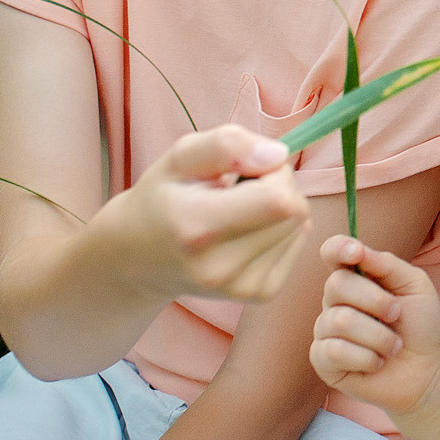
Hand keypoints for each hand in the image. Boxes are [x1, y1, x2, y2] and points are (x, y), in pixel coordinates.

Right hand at [104, 125, 309, 301]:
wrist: (140, 255)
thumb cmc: (163, 197)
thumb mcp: (180, 157)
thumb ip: (226, 145)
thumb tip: (279, 155)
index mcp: (196, 228)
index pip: (278, 198)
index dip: (276, 172)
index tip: (251, 167)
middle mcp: (219, 267)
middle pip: (294, 211)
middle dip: (280, 186)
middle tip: (242, 186)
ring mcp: (240, 287)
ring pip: (299, 227)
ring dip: (280, 208)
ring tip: (241, 209)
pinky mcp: (258, 295)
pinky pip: (297, 246)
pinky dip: (281, 231)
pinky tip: (249, 229)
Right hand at [308, 233, 439, 420]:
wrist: (426, 371)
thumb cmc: (421, 326)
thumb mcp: (416, 286)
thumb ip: (387, 265)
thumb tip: (357, 249)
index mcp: (357, 277)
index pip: (333, 252)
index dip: (338, 248)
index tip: (355, 252)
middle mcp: (336, 301)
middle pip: (337, 285)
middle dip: (376, 301)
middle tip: (396, 315)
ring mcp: (326, 330)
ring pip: (339, 321)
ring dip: (378, 336)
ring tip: (393, 346)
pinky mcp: (323, 360)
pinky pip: (334, 351)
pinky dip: (366, 358)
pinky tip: (377, 363)